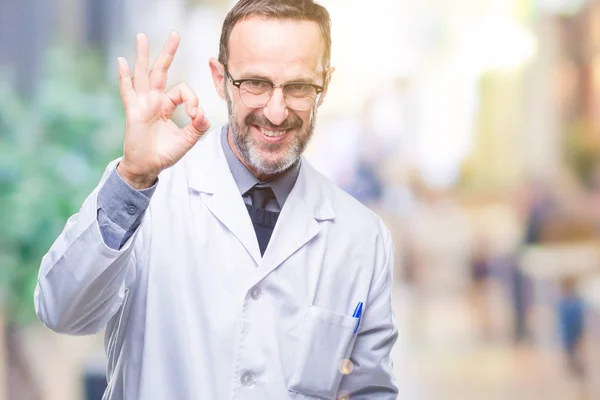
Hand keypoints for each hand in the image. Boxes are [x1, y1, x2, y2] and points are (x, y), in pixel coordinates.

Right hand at [116, 31, 209, 188]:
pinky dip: (124, 76)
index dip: (192, 99)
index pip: (182, 91)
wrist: (148, 166)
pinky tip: (121, 61)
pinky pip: (127, 91)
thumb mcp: (187, 140)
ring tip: (142, 36)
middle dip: (168, 52)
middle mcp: (154, 100)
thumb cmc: (165, 153)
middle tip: (175, 34)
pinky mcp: (133, 110)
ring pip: (143, 74)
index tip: (195, 115)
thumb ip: (198, 126)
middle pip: (161, 71)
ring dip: (143, 55)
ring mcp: (142, 103)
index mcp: (167, 105)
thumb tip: (202, 113)